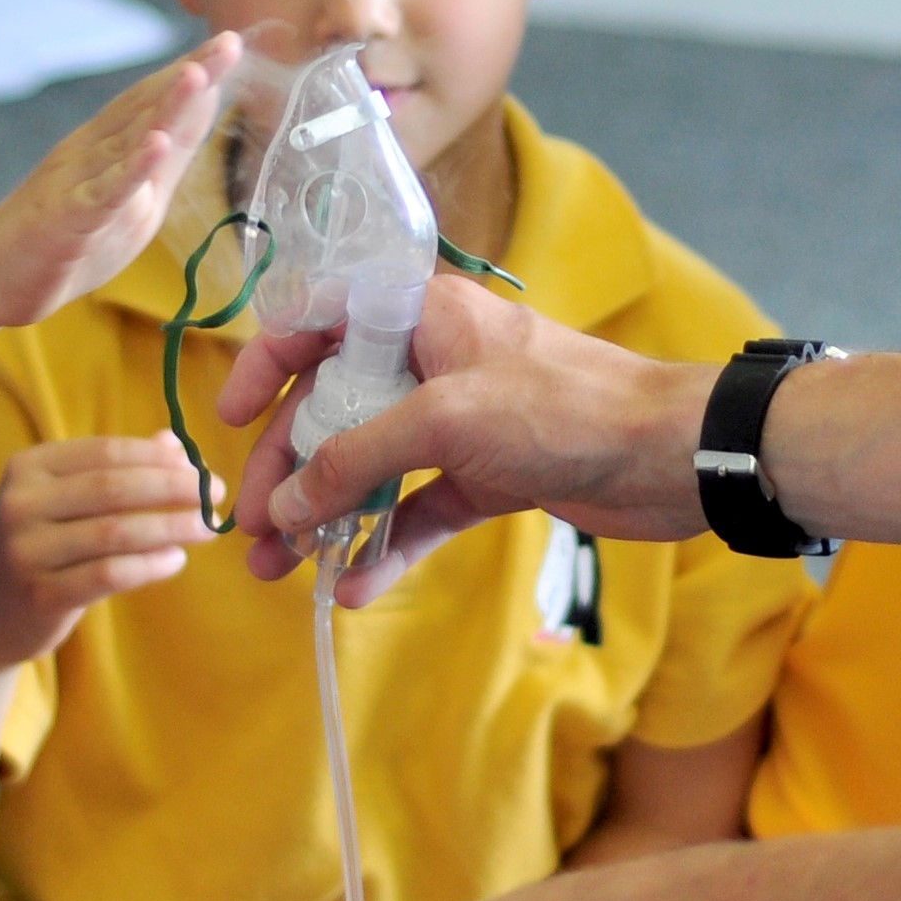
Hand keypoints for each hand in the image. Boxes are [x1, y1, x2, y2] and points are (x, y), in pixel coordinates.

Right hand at [0, 34, 240, 330]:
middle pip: (144, 109)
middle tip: (228, 43)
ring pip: (124, 141)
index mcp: (108, 148)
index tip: (232, 43)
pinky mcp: (64, 218)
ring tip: (197, 75)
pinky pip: (100, 193)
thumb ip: (166, 159)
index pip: (154, 103)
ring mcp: (75, 182)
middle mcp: (91, 153)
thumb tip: (205, 110)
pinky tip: (154, 147)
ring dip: (163, 108)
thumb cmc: (66, 238)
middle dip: (188, 76)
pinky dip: (128, 170)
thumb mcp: (132, 199)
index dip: (194, 73)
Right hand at [0, 434, 222, 669]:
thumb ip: (114, 472)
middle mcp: (21, 503)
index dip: (159, 459)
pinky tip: (177, 561)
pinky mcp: (40, 594)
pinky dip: (150, 565)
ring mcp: (26, 550)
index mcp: (29, 468)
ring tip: (207, 528)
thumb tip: (175, 444)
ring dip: (170, 527)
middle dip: (173, 488)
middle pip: (113, 487)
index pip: (106, 453)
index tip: (202, 467)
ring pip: (115, 531)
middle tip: (214, 493)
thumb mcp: (66, 504)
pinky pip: (109, 574)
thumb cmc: (41, 550)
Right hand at [219, 274, 720, 602]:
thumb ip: (356, 459)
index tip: (229, 423)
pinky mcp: (487, 474)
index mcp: (415, 312)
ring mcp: (459, 421)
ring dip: (326, 518)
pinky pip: (418, 509)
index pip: (316, 320)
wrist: (671, 455)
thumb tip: (285, 505)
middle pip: (331, 409)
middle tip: (253, 532)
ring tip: (282, 572)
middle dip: (289, 473)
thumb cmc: (564, 408)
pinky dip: (386, 545)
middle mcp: (430, 359)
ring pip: (370, 466)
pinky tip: (354, 588)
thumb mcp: (444, 422)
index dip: (264, 366)